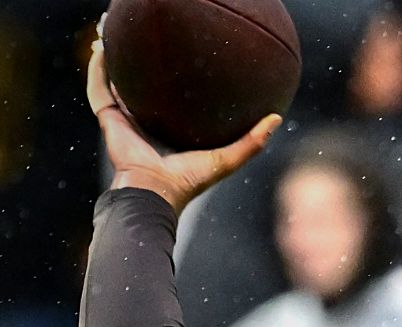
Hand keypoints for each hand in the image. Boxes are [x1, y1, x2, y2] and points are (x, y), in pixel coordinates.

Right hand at [86, 36, 280, 214]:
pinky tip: (102, 47)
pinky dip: (98, 68)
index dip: (173, 85)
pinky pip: (99, 87)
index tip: (185, 64)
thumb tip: (277, 118)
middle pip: (138, 90)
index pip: (169, 105)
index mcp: (168, 133)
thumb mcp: (228, 158)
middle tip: (148, 45)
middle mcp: (143, 125)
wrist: (156, 189)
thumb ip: (253, 141)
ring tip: (113, 37)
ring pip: (113, 84)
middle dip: (139, 69)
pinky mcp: (108, 118)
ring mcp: (123, 121)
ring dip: (111, 61)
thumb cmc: (190, 179)